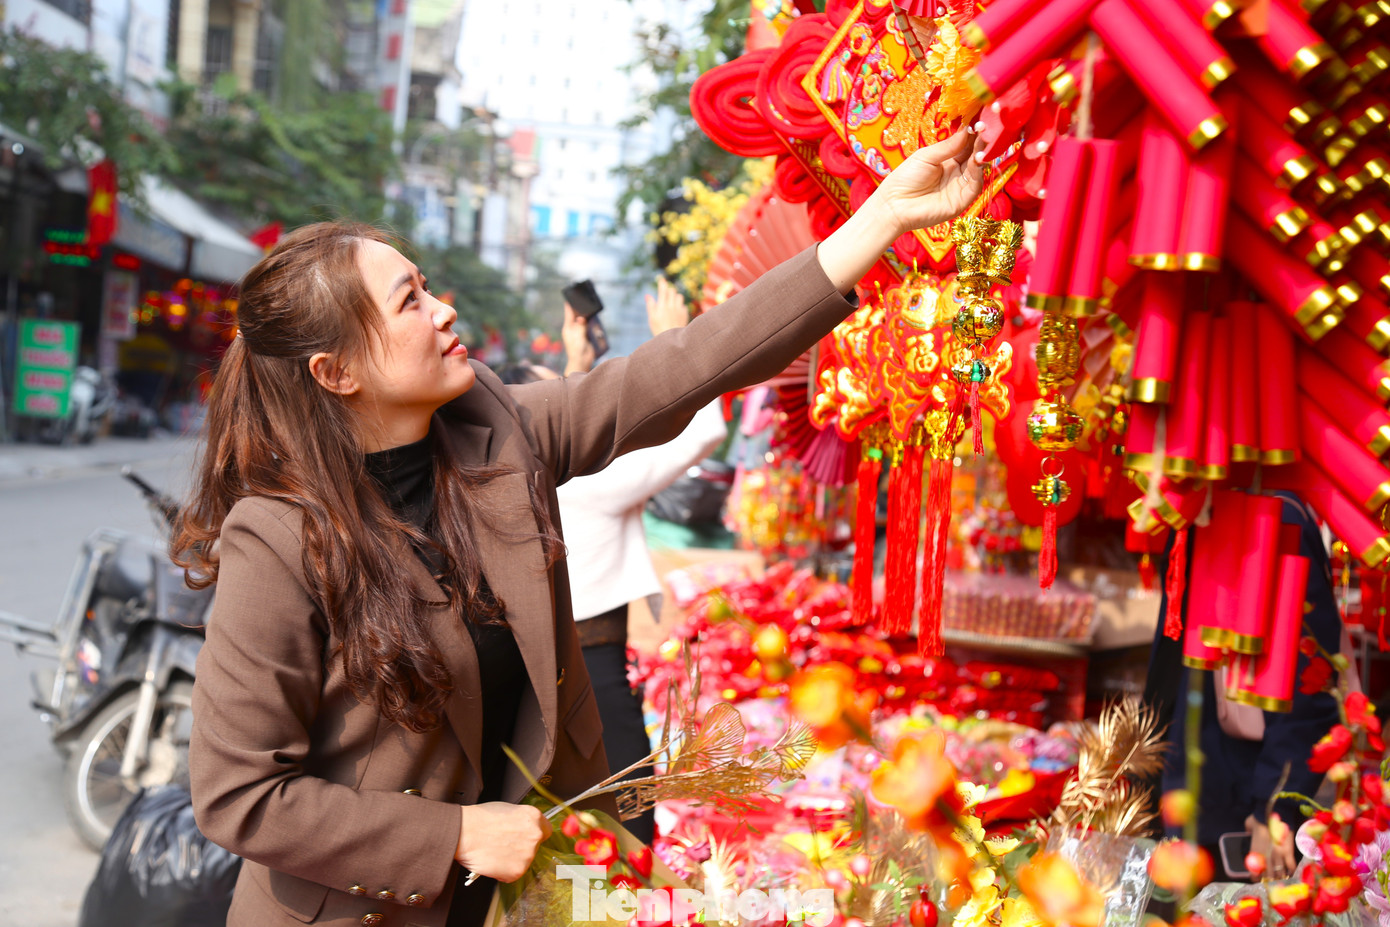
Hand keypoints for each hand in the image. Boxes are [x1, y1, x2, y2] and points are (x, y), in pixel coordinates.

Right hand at [456, 802, 552, 882]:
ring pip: (523, 861)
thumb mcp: (507, 810)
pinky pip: (512, 874)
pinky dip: (503, 871)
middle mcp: (535, 835)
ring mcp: (527, 855)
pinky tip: (492, 860)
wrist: (463, 833)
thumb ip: (522, 820)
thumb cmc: (480, 820)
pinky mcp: (517, 871)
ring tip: (494, 851)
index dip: (534, 834)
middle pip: (535, 847)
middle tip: (504, 845)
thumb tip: (525, 827)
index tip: (527, 837)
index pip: (546, 830)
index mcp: (534, 817)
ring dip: (512, 860)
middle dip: (522, 848)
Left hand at [561, 304, 594, 374]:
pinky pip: (589, 326)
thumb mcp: (578, 337)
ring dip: (587, 316)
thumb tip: (581, 318)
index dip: (569, 304)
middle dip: (580, 309)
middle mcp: (573, 328)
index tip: (569, 296)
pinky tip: (595, 319)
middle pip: (577, 315)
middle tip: (584, 300)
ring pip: (584, 320)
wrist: (582, 362)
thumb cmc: (577, 350)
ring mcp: (580, 332)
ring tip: (590, 309)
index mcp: (568, 328)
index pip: (569, 313)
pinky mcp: (586, 336)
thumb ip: (580, 327)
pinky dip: (591, 323)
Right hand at [645, 277, 689, 335]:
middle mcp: (671, 306)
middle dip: (668, 290)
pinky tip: (676, 312)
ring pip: (679, 296)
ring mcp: (679, 310)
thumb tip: (647, 295)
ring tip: (671, 303)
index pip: (663, 290)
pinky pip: (683, 305)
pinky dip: (680, 306)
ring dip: (675, 297)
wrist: (672, 340)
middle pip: (672, 291)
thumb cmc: (658, 329)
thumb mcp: (652, 318)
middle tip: (665, 294)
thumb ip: (650, 305)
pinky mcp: (684, 314)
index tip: (661, 279)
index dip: (662, 283)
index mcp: (662, 306)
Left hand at [815, 128, 986, 292]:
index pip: (966, 143)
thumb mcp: (927, 156)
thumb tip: (968, 128)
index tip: (980, 118)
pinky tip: (978, 157)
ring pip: (978, 167)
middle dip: (982, 139)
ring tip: (984, 138)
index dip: (973, 131)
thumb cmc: (905, 178)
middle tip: (986, 126)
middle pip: (975, 153)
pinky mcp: (963, 200)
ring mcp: (961, 186)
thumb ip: (949, 145)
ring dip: (983, 152)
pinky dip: (978, 169)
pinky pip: (975, 183)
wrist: (894, 205)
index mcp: (948, 159)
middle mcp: (957, 171)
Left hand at [1246, 814, 1294, 878]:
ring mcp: (1278, 855)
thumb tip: (1247, 832)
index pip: (1254, 872)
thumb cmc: (1258, 819)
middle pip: (1269, 876)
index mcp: (1254, 853)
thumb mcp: (1248, 827)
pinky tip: (1290, 871)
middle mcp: (1266, 857)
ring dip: (1280, 876)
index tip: (1257, 879)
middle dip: (1269, 879)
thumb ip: (1247, 832)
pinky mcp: (1288, 852)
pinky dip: (1291, 870)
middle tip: (1270, 879)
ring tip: (1280, 877)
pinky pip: (1291, 866)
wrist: (1270, 814)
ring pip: (1280, 873)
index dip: (1256, 877)